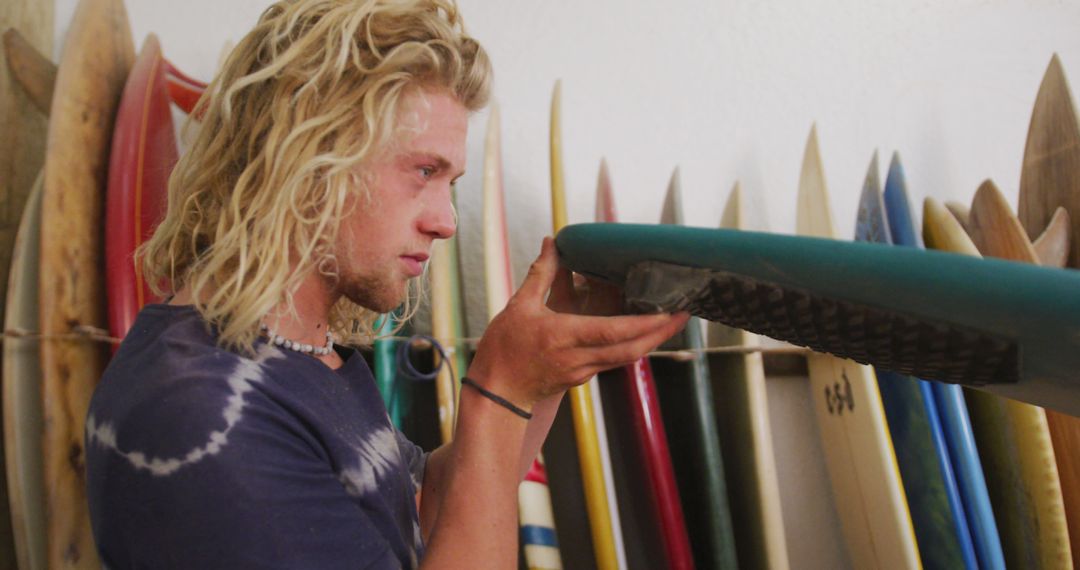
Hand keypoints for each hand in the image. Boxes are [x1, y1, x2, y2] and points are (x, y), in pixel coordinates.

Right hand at [467, 237, 688, 408]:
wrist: (496, 392)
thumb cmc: (503, 350)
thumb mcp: (518, 306)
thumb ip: (541, 274)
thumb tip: (553, 243)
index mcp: (564, 336)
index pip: (614, 332)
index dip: (646, 324)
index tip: (669, 311)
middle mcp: (579, 358)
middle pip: (632, 349)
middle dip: (662, 333)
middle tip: (684, 313)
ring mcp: (583, 371)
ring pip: (626, 357)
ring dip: (651, 341)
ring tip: (670, 321)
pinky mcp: (582, 378)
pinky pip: (614, 361)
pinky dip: (631, 346)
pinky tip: (640, 333)